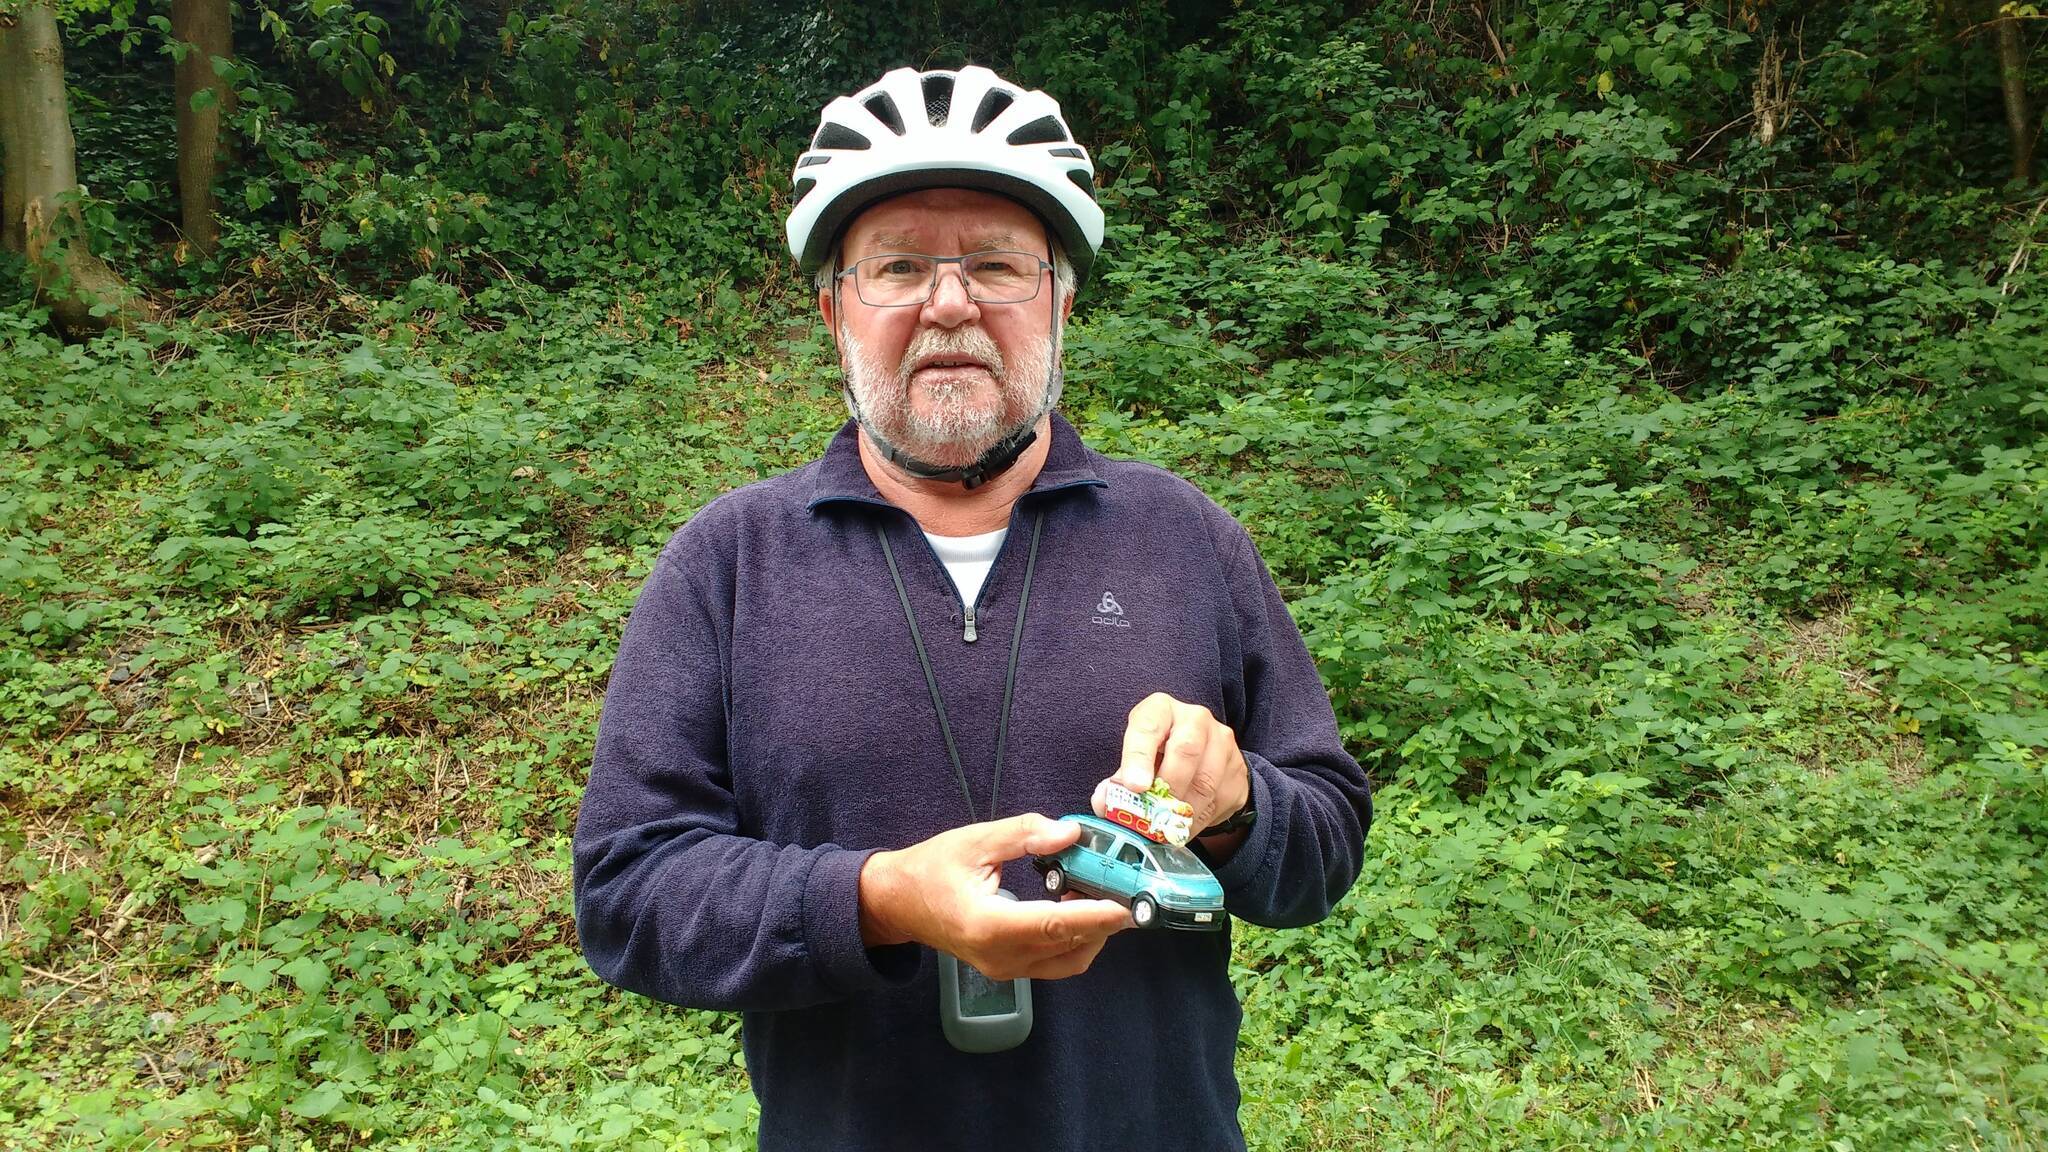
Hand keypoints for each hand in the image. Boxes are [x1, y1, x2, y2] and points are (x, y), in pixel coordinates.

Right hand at [858, 814, 1130, 980]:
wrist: (897, 903)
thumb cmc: (931, 869)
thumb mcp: (975, 841)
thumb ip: (1024, 834)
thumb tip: (1071, 833)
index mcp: (989, 925)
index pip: (1054, 925)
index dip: (1095, 917)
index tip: (1128, 906)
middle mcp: (1001, 956)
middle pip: (1070, 947)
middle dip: (1105, 922)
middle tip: (1124, 888)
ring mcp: (1005, 969)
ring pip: (1068, 962)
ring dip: (1093, 933)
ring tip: (1101, 893)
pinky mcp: (1008, 970)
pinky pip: (1055, 962)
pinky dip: (1076, 939)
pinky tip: (1077, 906)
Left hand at [1096, 692, 1249, 835]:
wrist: (1204, 756)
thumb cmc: (1159, 754)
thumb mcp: (1136, 759)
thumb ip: (1118, 781)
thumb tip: (1103, 802)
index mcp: (1161, 709)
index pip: (1148, 726)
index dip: (1139, 756)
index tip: (1134, 786)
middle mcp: (1195, 718)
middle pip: (1186, 750)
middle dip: (1166, 788)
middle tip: (1151, 817)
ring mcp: (1222, 742)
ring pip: (1205, 781)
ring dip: (1181, 812)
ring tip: (1162, 829)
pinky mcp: (1237, 769)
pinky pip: (1218, 800)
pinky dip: (1196, 821)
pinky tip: (1180, 829)